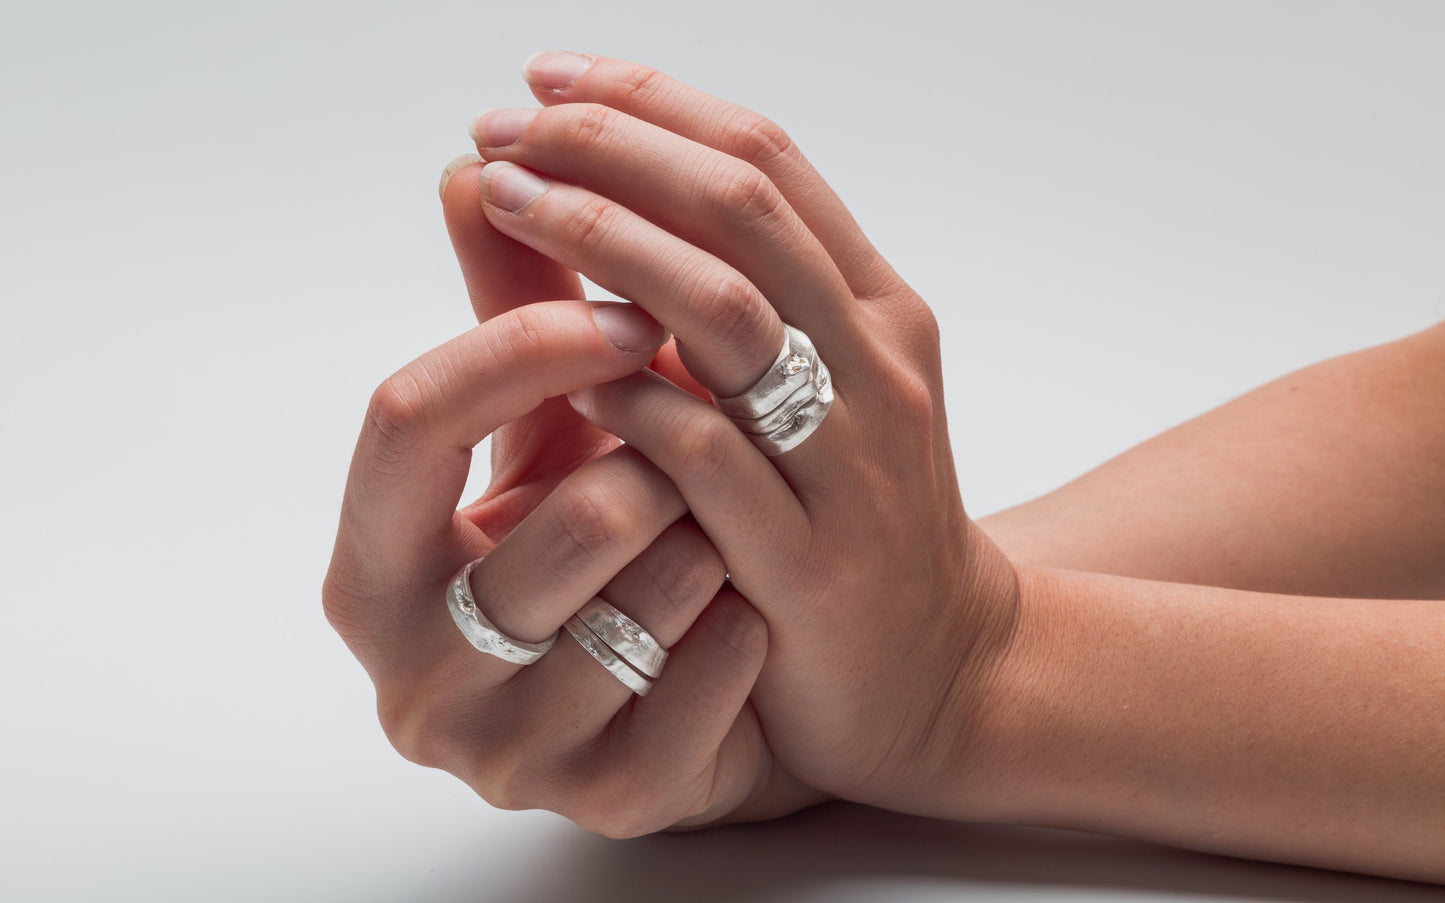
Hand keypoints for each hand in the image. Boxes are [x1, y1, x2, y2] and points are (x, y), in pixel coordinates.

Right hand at [323, 301, 788, 833]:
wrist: (680, 688)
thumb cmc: (601, 537)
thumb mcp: (545, 430)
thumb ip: (508, 312)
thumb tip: (473, 167)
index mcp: (371, 564)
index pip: (406, 419)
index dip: (517, 346)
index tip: (621, 314)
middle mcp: (415, 670)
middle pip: (554, 518)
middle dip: (649, 464)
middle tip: (692, 445)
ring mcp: (506, 751)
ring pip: (641, 599)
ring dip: (707, 538)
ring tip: (717, 530)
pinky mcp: (608, 801)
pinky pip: (701, 683)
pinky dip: (741, 623)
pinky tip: (745, 608)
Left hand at [463, 54, 1021, 817]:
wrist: (937, 669)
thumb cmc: (840, 515)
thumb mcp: (793, 391)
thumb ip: (698, 300)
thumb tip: (564, 191)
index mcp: (873, 307)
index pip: (766, 161)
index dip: (650, 103)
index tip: (545, 80)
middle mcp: (876, 364)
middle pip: (743, 210)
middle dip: (612, 149)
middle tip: (505, 129)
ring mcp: (851, 462)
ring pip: (728, 315)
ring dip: (605, 242)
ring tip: (507, 203)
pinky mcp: (810, 561)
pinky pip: (706, 456)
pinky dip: (627, 396)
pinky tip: (562, 370)